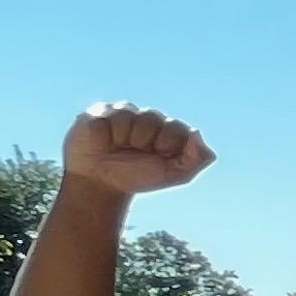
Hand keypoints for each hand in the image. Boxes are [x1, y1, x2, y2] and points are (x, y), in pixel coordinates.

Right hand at [61, 104, 214, 196]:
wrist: (103, 185)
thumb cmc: (139, 177)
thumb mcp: (175, 174)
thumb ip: (197, 158)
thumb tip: (196, 133)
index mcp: (169, 128)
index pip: (177, 127)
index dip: (167, 146)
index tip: (157, 157)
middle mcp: (147, 116)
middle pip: (153, 118)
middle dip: (145, 142)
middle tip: (135, 153)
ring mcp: (123, 111)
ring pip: (129, 117)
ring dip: (124, 139)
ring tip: (118, 148)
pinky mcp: (98, 112)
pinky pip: (106, 119)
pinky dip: (104, 136)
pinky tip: (102, 142)